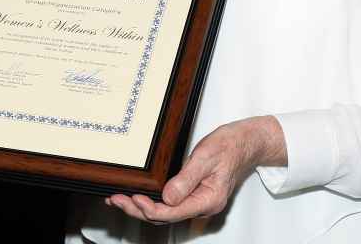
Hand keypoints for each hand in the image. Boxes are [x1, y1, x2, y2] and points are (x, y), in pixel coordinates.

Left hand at [106, 116, 284, 223]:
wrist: (244, 143)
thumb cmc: (229, 147)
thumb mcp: (205, 157)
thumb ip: (186, 179)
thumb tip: (167, 198)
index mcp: (208, 200)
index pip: (173, 212)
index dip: (150, 208)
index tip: (133, 199)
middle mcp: (202, 206)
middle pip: (165, 216)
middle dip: (138, 210)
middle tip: (116, 201)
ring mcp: (198, 202)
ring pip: (165, 213)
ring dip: (141, 208)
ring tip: (118, 201)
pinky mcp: (193, 196)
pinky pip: (170, 205)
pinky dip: (151, 202)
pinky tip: (137, 198)